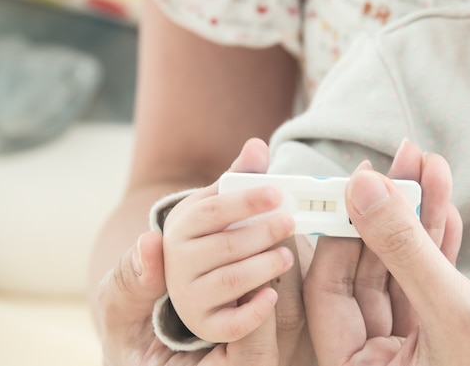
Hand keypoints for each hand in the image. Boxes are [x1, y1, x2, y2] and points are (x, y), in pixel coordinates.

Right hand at [163, 138, 312, 363]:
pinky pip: (229, 324)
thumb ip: (239, 178)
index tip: (278, 194)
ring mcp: (189, 296)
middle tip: (291, 222)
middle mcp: (178, 262)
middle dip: (262, 233)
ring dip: (264, 266)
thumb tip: (257, 145)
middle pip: (225, 245)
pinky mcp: (204, 325)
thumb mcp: (218, 204)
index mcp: (181, 226)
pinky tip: (272, 296)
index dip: (246, 201)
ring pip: (231, 281)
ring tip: (288, 255)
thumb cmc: (212, 234)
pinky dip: (253, 311)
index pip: (212, 210)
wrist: (187, 279)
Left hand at [304, 140, 469, 365]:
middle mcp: (375, 356)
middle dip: (388, 211)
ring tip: (430, 168)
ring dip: (417, 214)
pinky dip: (437, 240)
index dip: (342, 229)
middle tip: (402, 163)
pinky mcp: (436, 326)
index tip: (358, 182)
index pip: (329, 287)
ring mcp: (406, 340)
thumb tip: (362, 190)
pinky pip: (427, 274)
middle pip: (366, 268)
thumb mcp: (452, 312)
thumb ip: (404, 251)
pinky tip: (442, 204)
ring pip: (399, 264)